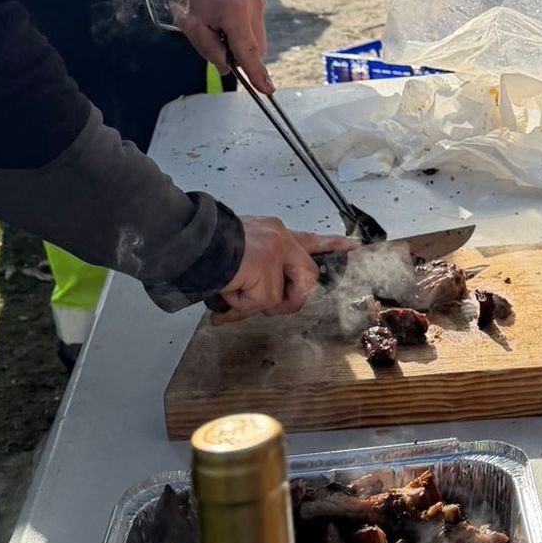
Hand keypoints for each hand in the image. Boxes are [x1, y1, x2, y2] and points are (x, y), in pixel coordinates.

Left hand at [172, 0, 269, 92]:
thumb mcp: (191, 24)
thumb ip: (209, 49)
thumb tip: (225, 68)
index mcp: (235, 12)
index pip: (248, 50)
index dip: (257, 73)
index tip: (267, 90)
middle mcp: (253, 8)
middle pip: (256, 48)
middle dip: (241, 56)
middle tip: (218, 44)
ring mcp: (259, 4)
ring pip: (257, 40)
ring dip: (242, 45)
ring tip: (220, 30)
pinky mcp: (259, 2)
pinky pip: (255, 29)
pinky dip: (243, 34)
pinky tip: (227, 24)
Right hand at [208, 217, 353, 322]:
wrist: (188, 243)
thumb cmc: (204, 251)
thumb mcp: (236, 258)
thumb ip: (252, 278)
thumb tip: (245, 309)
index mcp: (273, 233)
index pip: (309, 239)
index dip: (331, 246)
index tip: (353, 247)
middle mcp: (279, 237)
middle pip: (307, 276)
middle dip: (291, 299)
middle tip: (267, 305)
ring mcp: (276, 252)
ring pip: (280, 295)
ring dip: (256, 303)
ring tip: (231, 293)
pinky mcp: (267, 270)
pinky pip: (262, 302)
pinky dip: (241, 306)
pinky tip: (226, 293)